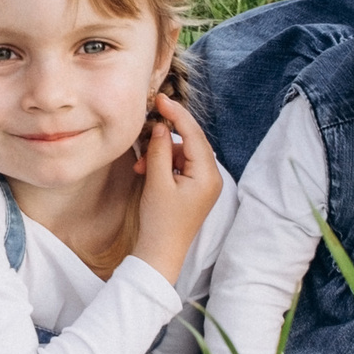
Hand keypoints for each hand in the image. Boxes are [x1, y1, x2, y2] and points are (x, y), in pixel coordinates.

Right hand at [130, 95, 222, 281]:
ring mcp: (204, 185)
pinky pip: (181, 167)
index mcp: (208, 176)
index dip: (177, 115)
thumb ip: (159, 150)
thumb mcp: (156, 181)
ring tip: (141, 166)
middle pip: (191, 143)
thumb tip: (160, 126)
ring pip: (183, 154)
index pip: (194, 135)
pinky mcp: (194, 191)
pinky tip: (147, 171)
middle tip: (147, 125)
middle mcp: (212, 178)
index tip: (161, 99)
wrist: (160, 254)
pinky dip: (164, 165)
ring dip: (161, 154)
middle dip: (167, 136)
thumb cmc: (159, 221)